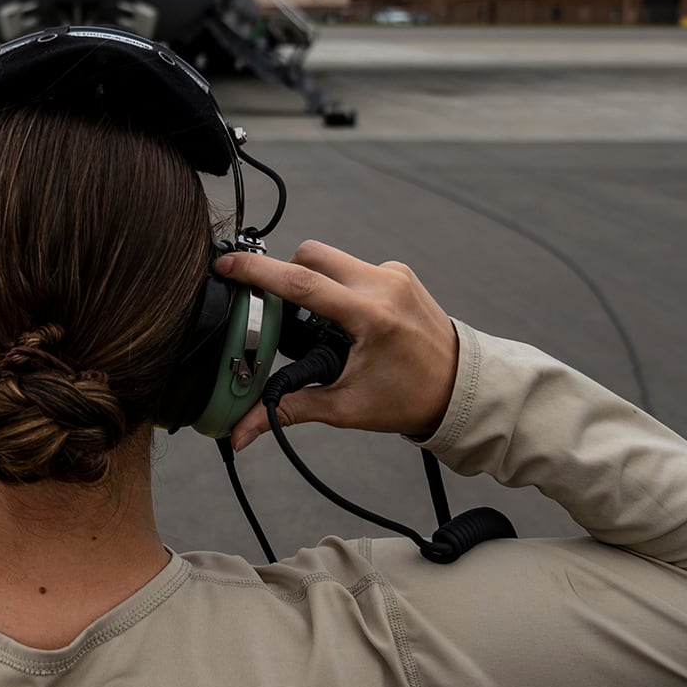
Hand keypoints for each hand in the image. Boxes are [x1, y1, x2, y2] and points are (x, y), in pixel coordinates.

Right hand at [216, 240, 459, 452]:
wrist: (461, 389)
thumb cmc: (409, 399)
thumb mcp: (345, 407)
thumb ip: (287, 409)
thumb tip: (241, 431)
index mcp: (371, 315)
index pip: (302, 282)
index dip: (257, 272)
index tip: (225, 266)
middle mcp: (384, 284)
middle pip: (311, 256)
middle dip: (284, 274)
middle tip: (273, 307)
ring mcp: (394, 273)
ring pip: (331, 258)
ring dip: (311, 280)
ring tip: (313, 321)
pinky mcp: (399, 273)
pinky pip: (352, 267)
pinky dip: (337, 286)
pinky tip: (343, 319)